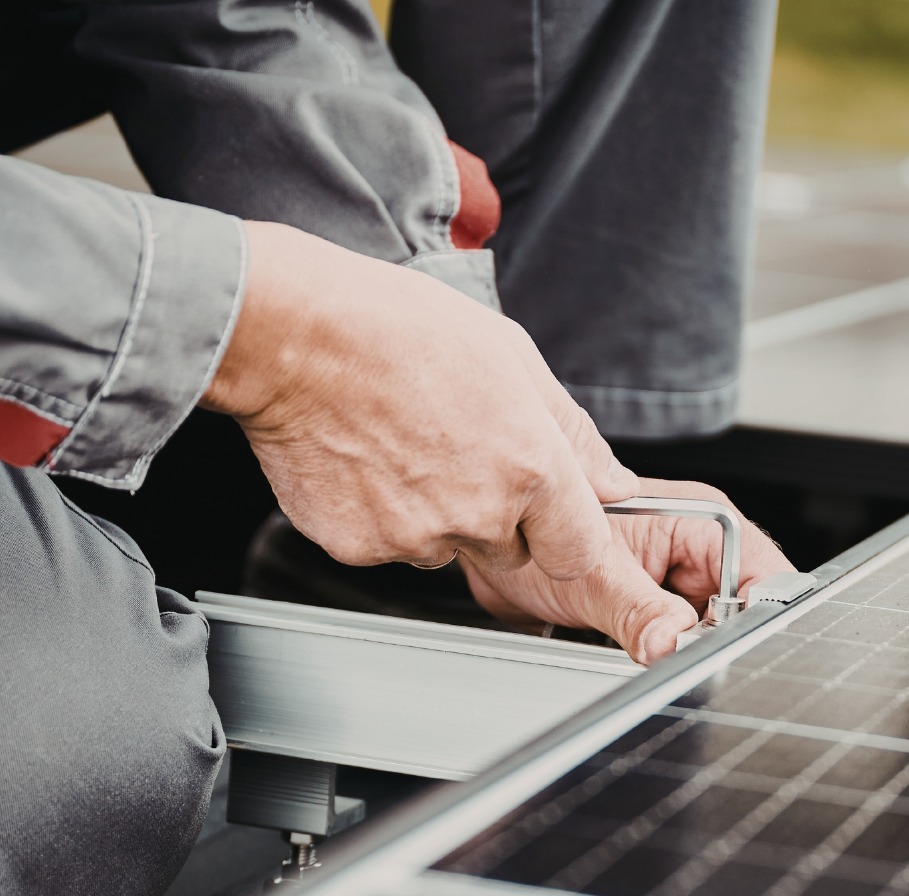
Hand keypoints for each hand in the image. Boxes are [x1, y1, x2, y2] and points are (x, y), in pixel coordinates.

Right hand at [202, 222, 638, 578]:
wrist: (295, 336)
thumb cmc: (398, 330)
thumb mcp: (512, 356)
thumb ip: (572, 433)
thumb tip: (613, 481)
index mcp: (530, 466)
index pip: (580, 551)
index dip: (565, 534)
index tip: (552, 519)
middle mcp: (479, 511)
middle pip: (511, 554)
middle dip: (497, 519)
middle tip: (456, 454)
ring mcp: (417, 536)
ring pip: (446, 549)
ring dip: (435, 515)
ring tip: (404, 445)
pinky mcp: (360, 548)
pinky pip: (388, 546)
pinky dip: (381, 516)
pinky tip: (367, 461)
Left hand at [463, 479, 797, 663]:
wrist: (498, 555)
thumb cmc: (537, 534)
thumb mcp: (591, 575)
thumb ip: (637, 609)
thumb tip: (674, 643)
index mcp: (700, 526)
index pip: (761, 576)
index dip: (753, 616)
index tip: (722, 647)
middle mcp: (694, 558)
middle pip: (737, 618)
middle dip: (706, 645)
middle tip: (661, 649)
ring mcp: (675, 592)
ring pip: (703, 643)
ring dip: (672, 656)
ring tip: (625, 639)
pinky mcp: (654, 620)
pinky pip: (671, 655)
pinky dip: (650, 665)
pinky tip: (618, 651)